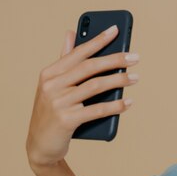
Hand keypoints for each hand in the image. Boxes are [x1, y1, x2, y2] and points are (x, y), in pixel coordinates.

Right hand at [26, 25, 139, 167]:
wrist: (40, 146)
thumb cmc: (52, 113)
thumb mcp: (53, 85)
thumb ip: (64, 61)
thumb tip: (71, 33)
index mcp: (50, 73)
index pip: (78, 53)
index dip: (98, 40)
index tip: (116, 30)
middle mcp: (52, 85)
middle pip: (89, 67)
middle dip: (115, 60)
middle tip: (135, 57)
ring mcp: (58, 103)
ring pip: (95, 86)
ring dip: (119, 81)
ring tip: (136, 78)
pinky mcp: (66, 120)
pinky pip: (96, 110)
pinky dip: (115, 106)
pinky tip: (128, 102)